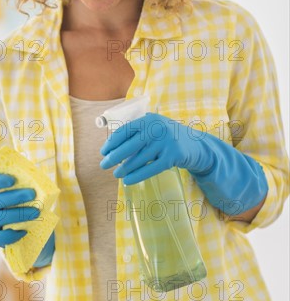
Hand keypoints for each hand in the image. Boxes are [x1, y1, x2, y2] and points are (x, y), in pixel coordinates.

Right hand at [0, 172, 38, 247]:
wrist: (32, 230)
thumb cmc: (28, 205)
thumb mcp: (27, 194)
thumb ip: (28, 186)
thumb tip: (40, 182)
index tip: (13, 180)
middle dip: (15, 196)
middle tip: (33, 194)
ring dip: (19, 214)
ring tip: (36, 212)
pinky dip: (11, 234)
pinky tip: (24, 231)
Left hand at [99, 112, 267, 213]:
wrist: (197, 146)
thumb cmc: (168, 138)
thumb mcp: (154, 129)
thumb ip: (138, 134)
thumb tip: (113, 150)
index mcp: (149, 119)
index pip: (125, 130)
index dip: (112, 142)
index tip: (104, 151)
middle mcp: (157, 128)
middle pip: (130, 145)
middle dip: (114, 157)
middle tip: (103, 165)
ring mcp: (166, 142)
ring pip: (139, 159)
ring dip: (125, 168)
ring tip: (116, 174)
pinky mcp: (173, 156)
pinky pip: (151, 168)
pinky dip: (138, 175)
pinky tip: (128, 181)